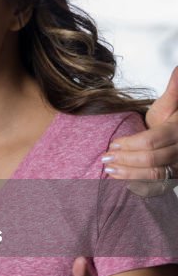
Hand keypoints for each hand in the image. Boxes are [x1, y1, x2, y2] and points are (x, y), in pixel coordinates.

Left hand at [103, 66, 177, 181]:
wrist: (177, 138)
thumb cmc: (170, 120)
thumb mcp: (169, 105)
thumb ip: (174, 90)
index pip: (152, 141)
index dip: (130, 143)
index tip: (112, 143)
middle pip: (151, 158)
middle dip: (125, 158)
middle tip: (105, 157)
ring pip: (153, 173)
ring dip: (127, 172)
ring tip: (108, 168)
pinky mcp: (173, 179)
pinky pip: (154, 185)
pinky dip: (135, 183)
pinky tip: (119, 179)